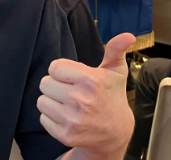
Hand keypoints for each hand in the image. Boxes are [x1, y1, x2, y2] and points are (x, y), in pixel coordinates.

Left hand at [38, 33, 135, 158]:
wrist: (115, 134)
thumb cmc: (112, 97)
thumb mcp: (116, 72)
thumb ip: (116, 50)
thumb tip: (128, 35)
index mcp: (91, 80)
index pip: (54, 67)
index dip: (61, 71)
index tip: (72, 77)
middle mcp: (80, 100)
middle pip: (45, 83)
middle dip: (55, 85)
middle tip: (69, 90)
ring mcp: (72, 119)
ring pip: (42, 101)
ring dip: (51, 101)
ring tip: (67, 104)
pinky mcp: (65, 134)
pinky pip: (43, 118)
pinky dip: (51, 118)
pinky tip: (66, 117)